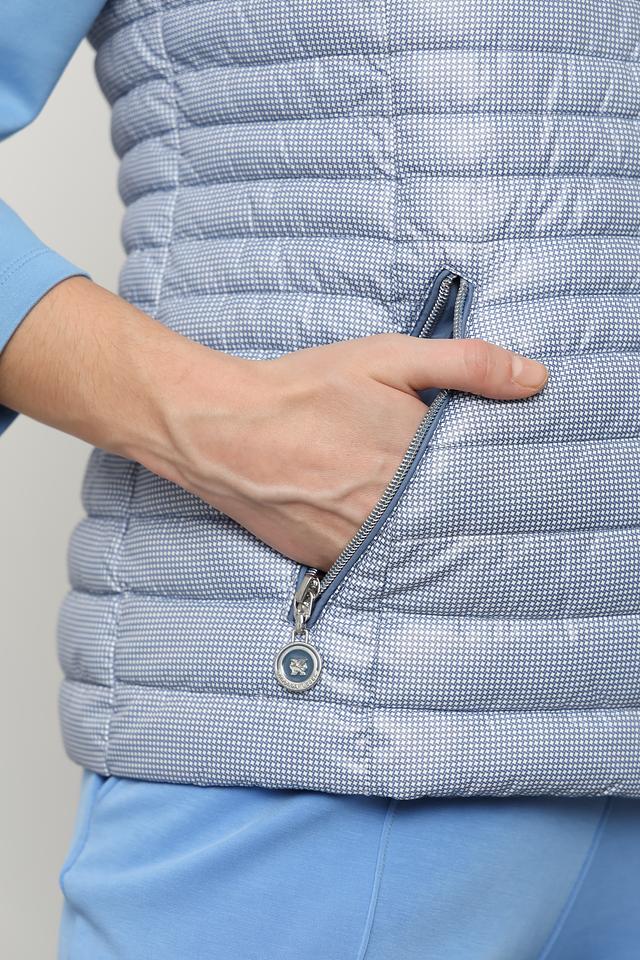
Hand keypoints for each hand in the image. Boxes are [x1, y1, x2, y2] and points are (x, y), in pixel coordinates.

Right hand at [159, 333, 548, 570]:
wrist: (224, 430)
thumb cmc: (305, 389)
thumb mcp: (389, 358)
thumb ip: (466, 365)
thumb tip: (536, 379)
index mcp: (418, 462)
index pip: (480, 481)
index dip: (490, 476)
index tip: (500, 474)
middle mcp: (394, 512)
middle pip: (449, 519)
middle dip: (456, 507)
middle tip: (458, 494)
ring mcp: (360, 543)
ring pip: (412, 546)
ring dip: (420, 532)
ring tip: (413, 512)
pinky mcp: (328, 561)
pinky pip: (371, 562)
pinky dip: (378, 547)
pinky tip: (370, 524)